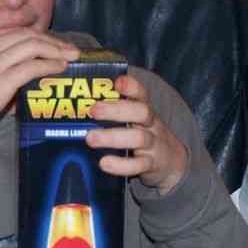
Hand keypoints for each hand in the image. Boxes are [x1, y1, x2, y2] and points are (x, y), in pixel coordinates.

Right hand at [0, 28, 79, 135]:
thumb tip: (24, 76)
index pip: (18, 32)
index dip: (41, 36)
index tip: (55, 44)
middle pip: (29, 35)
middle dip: (54, 41)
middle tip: (71, 50)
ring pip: (34, 46)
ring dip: (57, 51)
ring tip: (71, 58)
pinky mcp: (3, 80)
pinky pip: (33, 66)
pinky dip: (50, 65)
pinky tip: (59, 69)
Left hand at [85, 74, 187, 194]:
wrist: (172, 163)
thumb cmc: (142, 137)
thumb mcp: (133, 122)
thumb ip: (112, 114)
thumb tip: (75, 109)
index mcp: (144, 111)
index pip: (142, 94)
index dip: (131, 87)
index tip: (117, 82)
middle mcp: (151, 125)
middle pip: (141, 112)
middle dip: (116, 110)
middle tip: (93, 110)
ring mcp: (153, 145)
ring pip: (139, 138)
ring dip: (112, 137)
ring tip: (90, 138)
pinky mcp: (151, 165)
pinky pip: (138, 165)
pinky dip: (121, 165)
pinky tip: (104, 163)